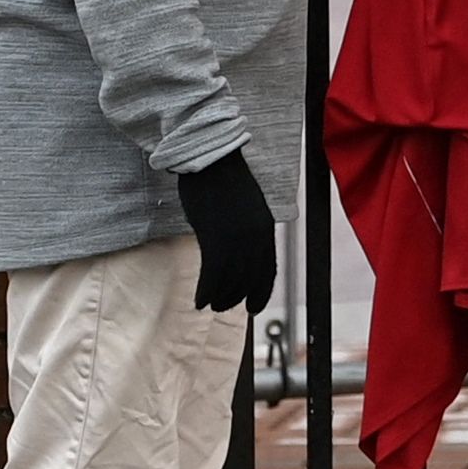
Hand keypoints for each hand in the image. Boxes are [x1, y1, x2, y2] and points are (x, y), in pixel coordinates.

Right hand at [174, 153, 278, 316]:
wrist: (211, 161)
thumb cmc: (224, 181)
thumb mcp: (246, 208)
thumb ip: (248, 230)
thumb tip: (241, 252)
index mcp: (265, 228)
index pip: (268, 270)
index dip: (262, 291)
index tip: (254, 307)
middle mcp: (256, 237)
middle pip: (251, 279)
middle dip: (238, 298)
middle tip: (224, 307)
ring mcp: (238, 239)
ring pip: (232, 281)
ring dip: (221, 297)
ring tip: (210, 305)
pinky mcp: (216, 238)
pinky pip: (213, 276)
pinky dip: (207, 291)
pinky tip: (199, 300)